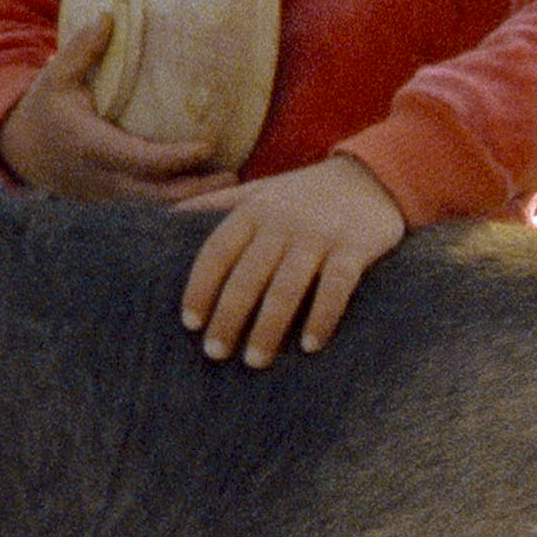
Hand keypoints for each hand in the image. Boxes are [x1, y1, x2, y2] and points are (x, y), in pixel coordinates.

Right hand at [0, 10, 224, 203]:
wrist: (23, 152)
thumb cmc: (45, 109)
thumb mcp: (55, 77)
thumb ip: (83, 49)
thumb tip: (109, 17)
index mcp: (92, 146)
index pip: (141, 160)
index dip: (176, 157)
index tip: (207, 145)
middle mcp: (104, 176)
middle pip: (157, 196)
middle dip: (197, 191)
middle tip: (234, 176)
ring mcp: (111, 194)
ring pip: (157, 206)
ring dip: (194, 198)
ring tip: (230, 181)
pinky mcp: (117, 199)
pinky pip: (152, 204)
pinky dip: (179, 199)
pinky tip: (207, 185)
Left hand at [171, 156, 406, 366]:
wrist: (372, 176)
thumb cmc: (303, 194)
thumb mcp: (258, 190)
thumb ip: (215, 203)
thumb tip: (165, 216)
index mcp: (254, 211)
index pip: (217, 251)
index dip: (200, 287)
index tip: (190, 322)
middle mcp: (282, 223)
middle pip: (247, 276)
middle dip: (228, 317)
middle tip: (215, 353)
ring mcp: (319, 236)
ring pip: (287, 286)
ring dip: (268, 327)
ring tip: (254, 360)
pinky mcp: (354, 248)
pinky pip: (336, 287)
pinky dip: (322, 317)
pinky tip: (311, 346)